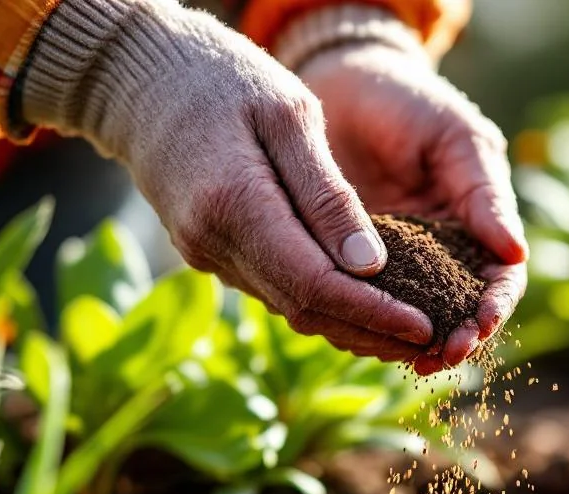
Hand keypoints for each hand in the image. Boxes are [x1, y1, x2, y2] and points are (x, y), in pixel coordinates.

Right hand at [22, 0, 432, 361]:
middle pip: (304, 310)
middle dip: (370, 332)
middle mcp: (214, 245)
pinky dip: (322, 302)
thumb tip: (369, 267)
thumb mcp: (290, 117)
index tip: (424, 326)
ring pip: (290, 308)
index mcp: (234, 205)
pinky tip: (362, 301)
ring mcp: (207, 254)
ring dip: (349, 325)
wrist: (139, 78)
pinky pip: (274, 289)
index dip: (373, 313)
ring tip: (407, 330)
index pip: (316, 284)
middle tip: (429, 340)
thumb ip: (328, 195)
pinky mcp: (209, 253)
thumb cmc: (223, 79)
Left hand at [298, 42, 527, 374]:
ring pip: (410, 320)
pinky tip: (356, 334)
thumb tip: (516, 252)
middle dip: (454, 340)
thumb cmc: (409, 102)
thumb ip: (482, 193)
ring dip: (408, 343)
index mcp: (476, 226)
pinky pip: (361, 306)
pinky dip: (363, 326)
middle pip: (459, 313)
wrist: (340, 84)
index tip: (480, 325)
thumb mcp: (455, 138)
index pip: (498, 280)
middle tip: (440, 357)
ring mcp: (395, 266)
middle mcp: (441, 255)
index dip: (494, 308)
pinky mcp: (350, 267)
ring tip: (400, 356)